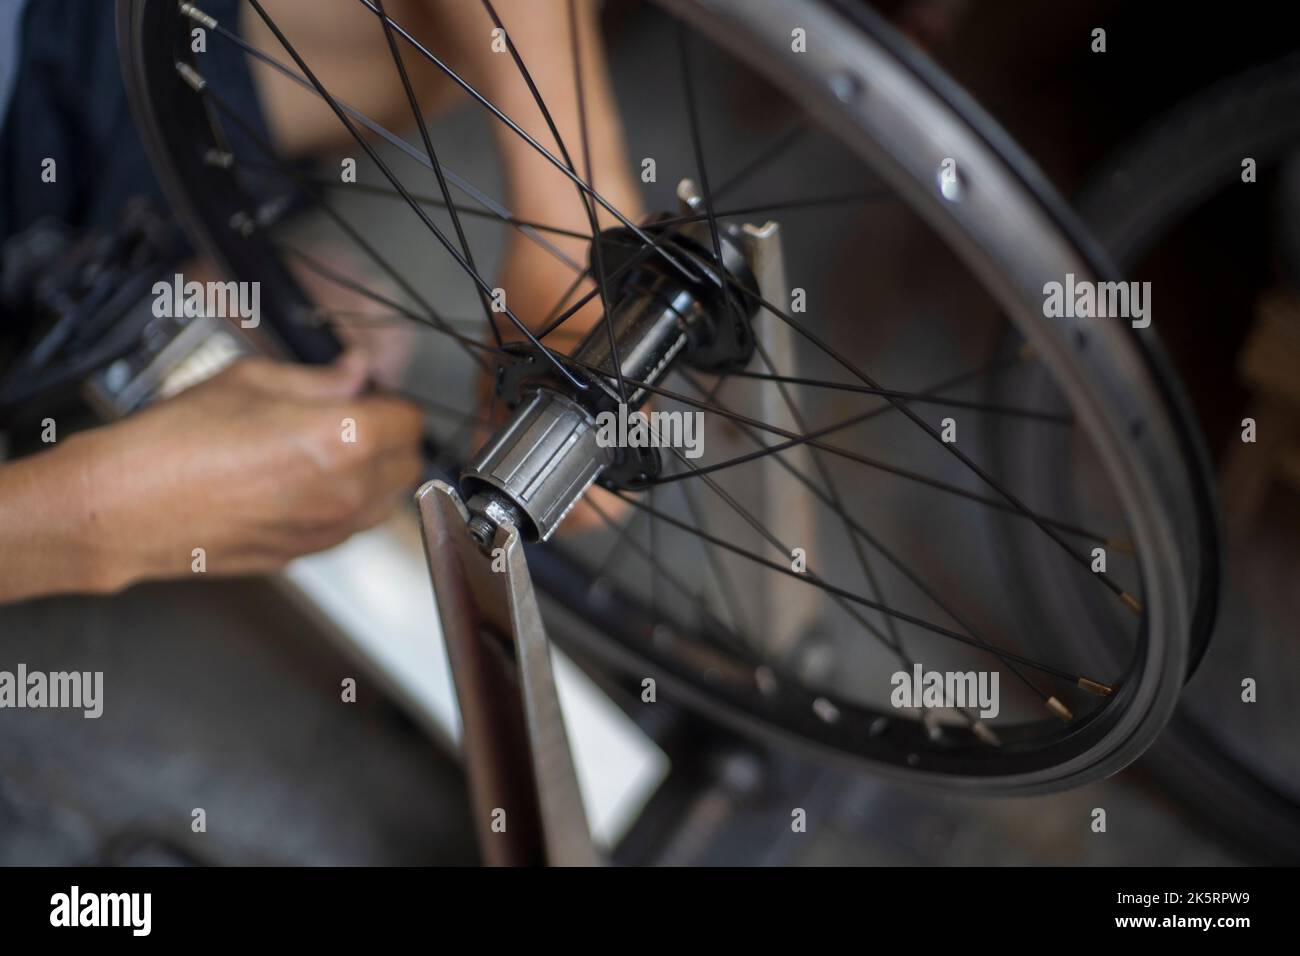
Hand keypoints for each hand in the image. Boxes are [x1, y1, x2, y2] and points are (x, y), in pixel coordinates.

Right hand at [64, 355, 422, 592]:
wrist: (127, 507)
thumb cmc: (177, 442)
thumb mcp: (252, 380)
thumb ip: (321, 378)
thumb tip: (356, 370)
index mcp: (345, 439)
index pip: (410, 419)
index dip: (390, 402)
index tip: (369, 395)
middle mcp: (348, 491)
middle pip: (410, 464)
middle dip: (391, 439)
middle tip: (354, 418)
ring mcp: (329, 530)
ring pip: (387, 501)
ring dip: (374, 475)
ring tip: (326, 452)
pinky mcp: (306, 554)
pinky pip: (350, 527)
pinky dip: (345, 505)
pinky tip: (302, 484)